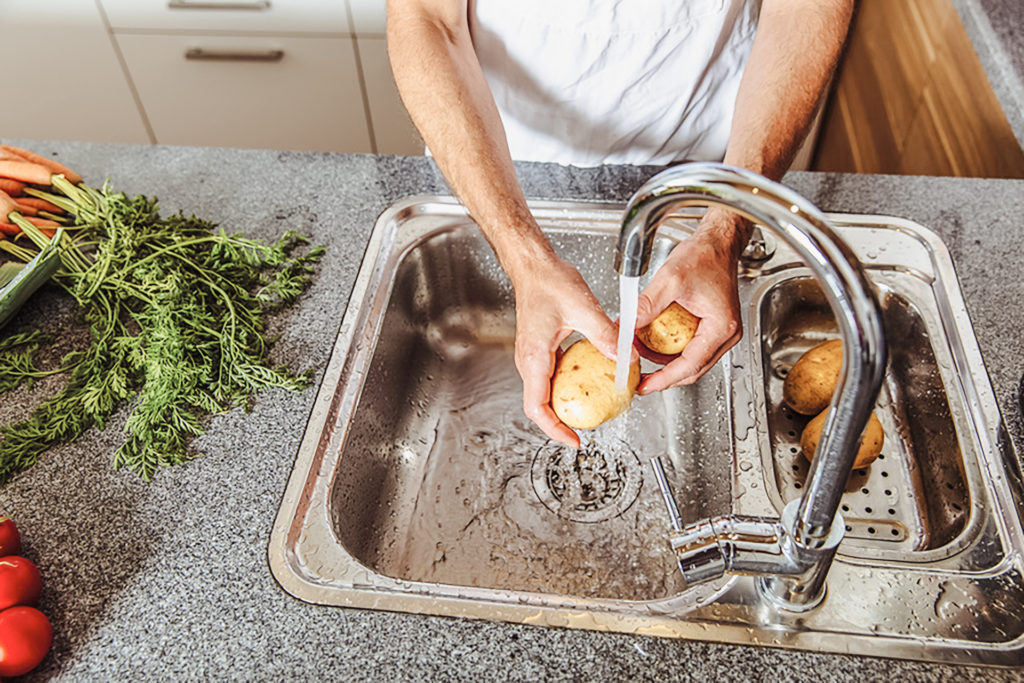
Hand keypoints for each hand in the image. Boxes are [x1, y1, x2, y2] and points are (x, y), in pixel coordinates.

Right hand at [510, 252, 621, 448]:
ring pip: (545, 393)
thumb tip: (626, 357)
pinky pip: (551, 377)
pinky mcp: (540, 349)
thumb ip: (605, 335)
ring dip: (564, 406)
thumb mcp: (583, 308)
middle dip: (562, 422)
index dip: (554, 429)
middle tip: (588, 429)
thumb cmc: (547, 281)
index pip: (538, 407)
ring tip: (589, 410)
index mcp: (535, 356)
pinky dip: (567, 387)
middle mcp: (529, 360)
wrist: (534, 265)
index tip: (574, 440)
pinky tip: (587, 382)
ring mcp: (533, 356)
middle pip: (540, 405)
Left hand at [634, 210, 745, 393]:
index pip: (690, 365)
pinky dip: (672, 349)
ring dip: (666, 362)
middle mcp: (726, 333)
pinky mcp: (713, 326)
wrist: (717, 243)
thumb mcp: (670, 280)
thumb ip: (647, 306)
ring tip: (641, 356)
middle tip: (640, 378)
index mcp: (721, 327)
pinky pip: (692, 347)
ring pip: (692, 360)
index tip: (646, 385)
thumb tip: (627, 327)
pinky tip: (653, 343)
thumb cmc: (705, 256)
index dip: (665, 379)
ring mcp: (721, 331)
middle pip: (693, 369)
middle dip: (664, 375)